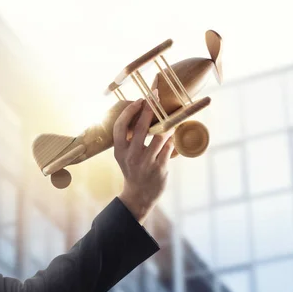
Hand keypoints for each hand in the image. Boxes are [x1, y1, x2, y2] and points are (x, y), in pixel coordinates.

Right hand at [112, 92, 174, 223]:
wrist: (138, 195)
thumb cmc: (132, 170)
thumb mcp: (123, 155)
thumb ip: (128, 139)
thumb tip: (140, 114)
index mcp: (119, 151)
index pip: (120, 126)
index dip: (129, 111)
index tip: (139, 100)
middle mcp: (131, 156)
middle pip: (141, 128)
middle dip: (149, 109)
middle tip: (156, 96)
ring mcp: (146, 163)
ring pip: (160, 136)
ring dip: (167, 125)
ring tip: (171, 118)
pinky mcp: (159, 168)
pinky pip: (169, 148)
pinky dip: (172, 140)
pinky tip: (173, 137)